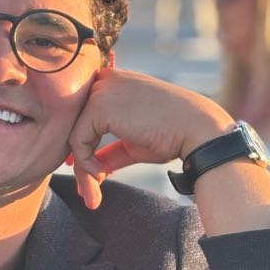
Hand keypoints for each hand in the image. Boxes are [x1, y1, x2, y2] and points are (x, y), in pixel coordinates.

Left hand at [67, 68, 234, 208]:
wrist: (197, 131)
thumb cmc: (170, 135)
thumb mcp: (132, 143)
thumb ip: (107, 152)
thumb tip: (89, 170)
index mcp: (113, 81)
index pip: (83, 114)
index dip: (82, 143)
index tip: (89, 169)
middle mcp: (104, 79)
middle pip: (76, 124)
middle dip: (79, 159)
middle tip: (88, 189)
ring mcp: (101, 90)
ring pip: (73, 134)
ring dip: (81, 167)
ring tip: (94, 189)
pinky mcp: (99, 106)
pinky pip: (77, 140)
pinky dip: (84, 162)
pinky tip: (100, 174)